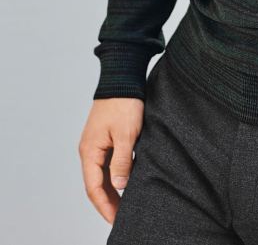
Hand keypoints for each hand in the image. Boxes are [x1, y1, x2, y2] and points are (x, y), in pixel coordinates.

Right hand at [78, 98, 143, 223]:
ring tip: (124, 207)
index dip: (105, 206)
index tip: (116, 221)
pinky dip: (115, 177)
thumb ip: (122, 161)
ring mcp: (97, 144)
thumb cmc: (124, 103)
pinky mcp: (106, 138)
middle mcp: (90, 150)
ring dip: (112, 191)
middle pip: (96, 184)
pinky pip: (108, 164)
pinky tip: (126, 183)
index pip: (94, 188)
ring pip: (102, 175)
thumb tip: (119, 187)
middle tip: (122, 219)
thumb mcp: (126, 134)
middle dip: (108, 203)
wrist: (122, 77)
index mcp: (90, 151)